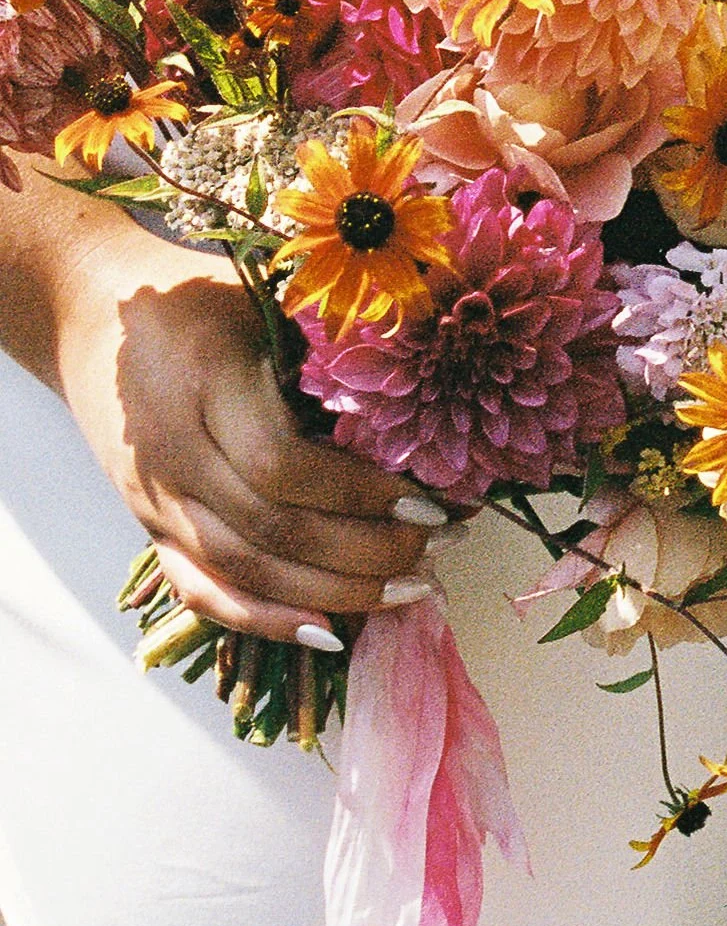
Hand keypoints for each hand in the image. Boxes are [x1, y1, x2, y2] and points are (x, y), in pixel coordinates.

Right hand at [56, 226, 439, 645]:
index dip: (360, 494)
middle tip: (438, 546)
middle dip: (366, 552)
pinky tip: (330, 630)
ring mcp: (156, 500)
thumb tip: (425, 395)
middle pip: (273, 531)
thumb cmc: (198, 295)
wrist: (90, 313)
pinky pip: (204, 593)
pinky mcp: (151, 528)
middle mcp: (174, 453)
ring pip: (245, 574)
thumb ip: (325, 345)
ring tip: (409, 589)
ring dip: (335, 593)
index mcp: (206, 383)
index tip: (427, 498)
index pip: (282, 466)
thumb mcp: (263, 296)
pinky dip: (267, 621)